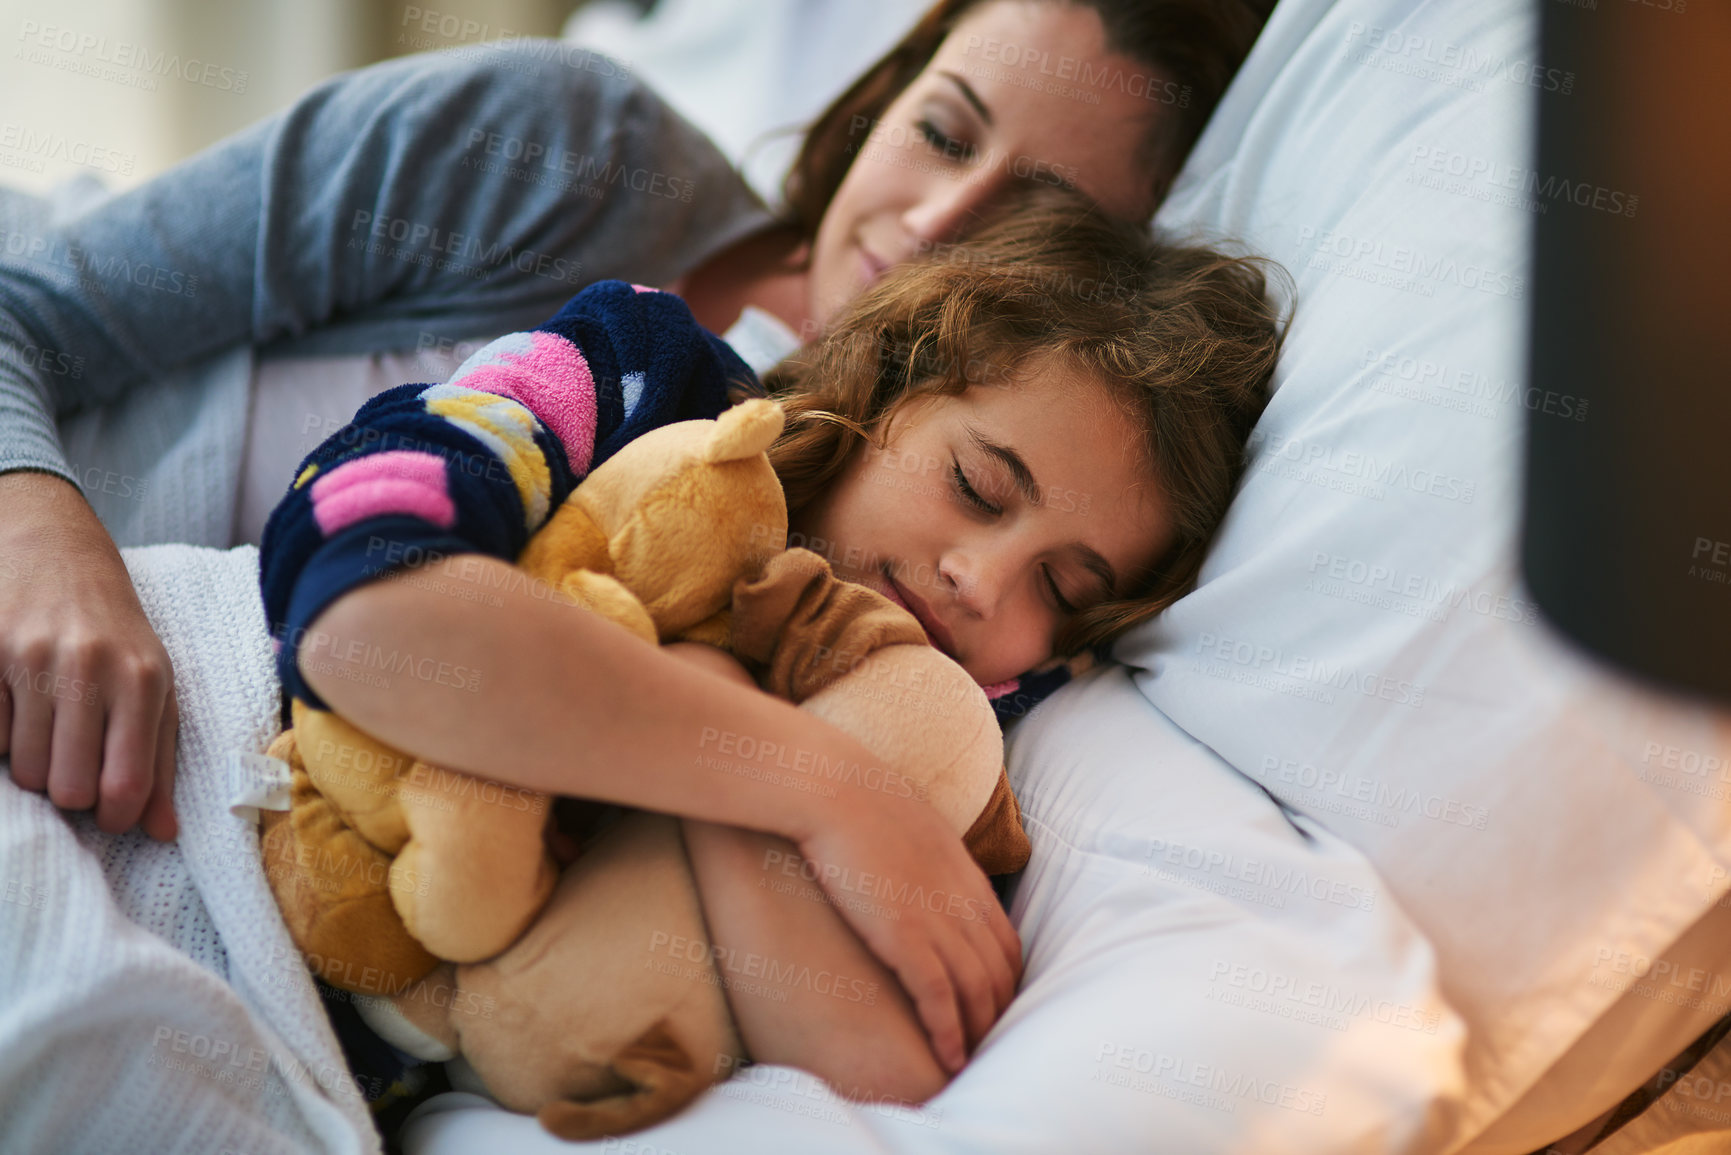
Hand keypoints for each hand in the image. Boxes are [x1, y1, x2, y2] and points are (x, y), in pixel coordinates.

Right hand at [0, 471, 178, 839]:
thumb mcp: (155, 683)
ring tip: (51, 730)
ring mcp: (30, 658)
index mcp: (144, 678)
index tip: (112, 813)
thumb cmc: (114, 630)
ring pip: (25, 771)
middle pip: (68, 789)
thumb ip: (160, 758)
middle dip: (71, 793)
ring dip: (36, 767)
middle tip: (78, 764)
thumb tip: (162, 833)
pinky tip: (18, 705)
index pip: (125, 784)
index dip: (116, 817)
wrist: (53, 549)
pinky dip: (4, 736)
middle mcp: (89, 667)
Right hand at [794, 791, 1022, 1074]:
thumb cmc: (858, 800)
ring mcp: (935, 918)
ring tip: (973, 1064)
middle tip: (986, 1049)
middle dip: (999, 1016)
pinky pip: (939, 996)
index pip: (1007, 943)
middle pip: (1000, 973)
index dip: (1006, 983)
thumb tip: (914, 873)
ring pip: (978, 990)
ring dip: (979, 1034)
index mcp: (965, 876)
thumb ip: (926, 859)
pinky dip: (949, 1032)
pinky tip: (948, 1058)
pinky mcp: (903, 934)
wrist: (831, 787)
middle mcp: (962, 901)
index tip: (992, 1009)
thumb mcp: (911, 827)